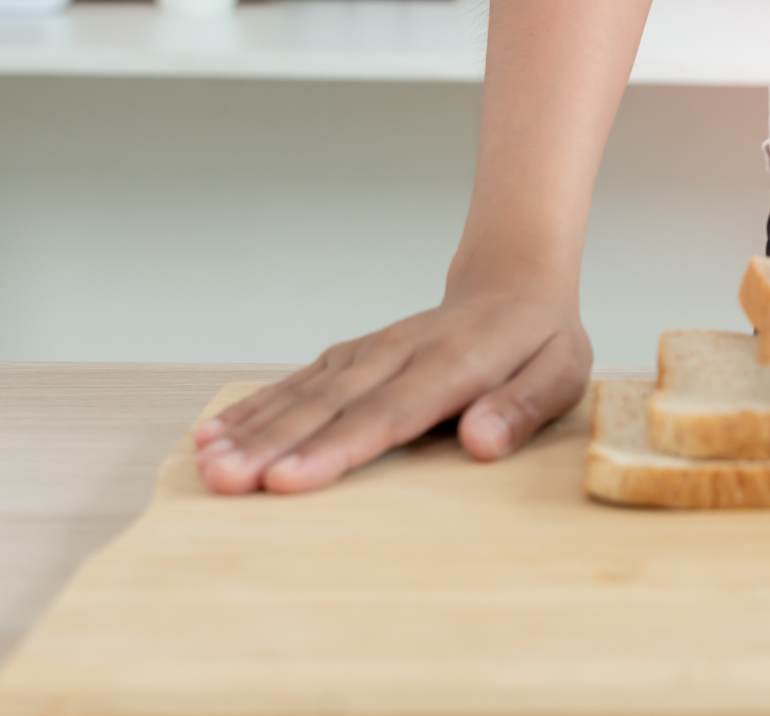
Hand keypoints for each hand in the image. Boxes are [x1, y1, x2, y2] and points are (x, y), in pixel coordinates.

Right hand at [193, 282, 592, 494]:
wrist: (514, 287)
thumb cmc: (540, 344)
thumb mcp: (562, 373)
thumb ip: (523, 407)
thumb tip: (482, 442)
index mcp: (454, 364)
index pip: (389, 413)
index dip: (337, 449)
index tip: (288, 480)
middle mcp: (402, 353)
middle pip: (333, 406)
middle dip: (275, 446)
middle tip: (225, 482)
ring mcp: (371, 351)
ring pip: (306, 392)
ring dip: (254, 429)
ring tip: (208, 465)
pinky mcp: (352, 355)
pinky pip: (299, 381)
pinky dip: (256, 407)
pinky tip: (215, 433)